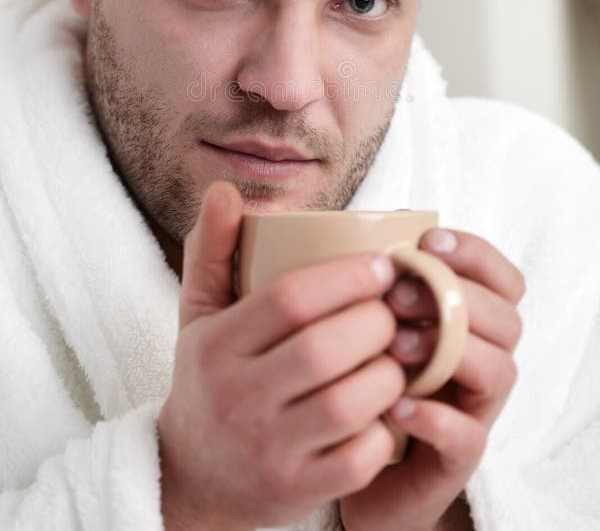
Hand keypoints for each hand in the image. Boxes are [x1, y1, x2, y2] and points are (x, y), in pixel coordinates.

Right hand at [158, 181, 405, 529]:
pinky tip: (386, 406)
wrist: (194, 477)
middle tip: (398, 306)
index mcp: (216, 346)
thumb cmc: (210, 377)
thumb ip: (212, 249)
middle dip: (377, 320)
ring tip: (396, 351)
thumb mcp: (200, 313)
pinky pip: (360, 457)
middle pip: (325, 349)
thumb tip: (224, 189)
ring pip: (349, 402)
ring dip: (389, 371)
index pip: (288, 300)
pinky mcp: (297, 490)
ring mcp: (268, 450)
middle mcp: (238, 399)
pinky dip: (386, 428)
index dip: (346, 276)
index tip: (382, 264)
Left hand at [339, 227, 524, 530]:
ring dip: (451, 351)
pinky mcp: (456, 459)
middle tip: (398, 297)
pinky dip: (436, 419)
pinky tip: (398, 405)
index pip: (504, 279)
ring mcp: (475, 409)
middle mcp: (484, 360)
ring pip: (500, 371)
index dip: (476, 254)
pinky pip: (467, 438)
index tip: (430, 242)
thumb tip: (384, 222)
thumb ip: (388, 277)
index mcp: (472, 321)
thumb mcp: (375, 316)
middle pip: (507, 318)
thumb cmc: (365, 371)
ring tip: (395, 347)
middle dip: (455, 298)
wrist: (344, 454)